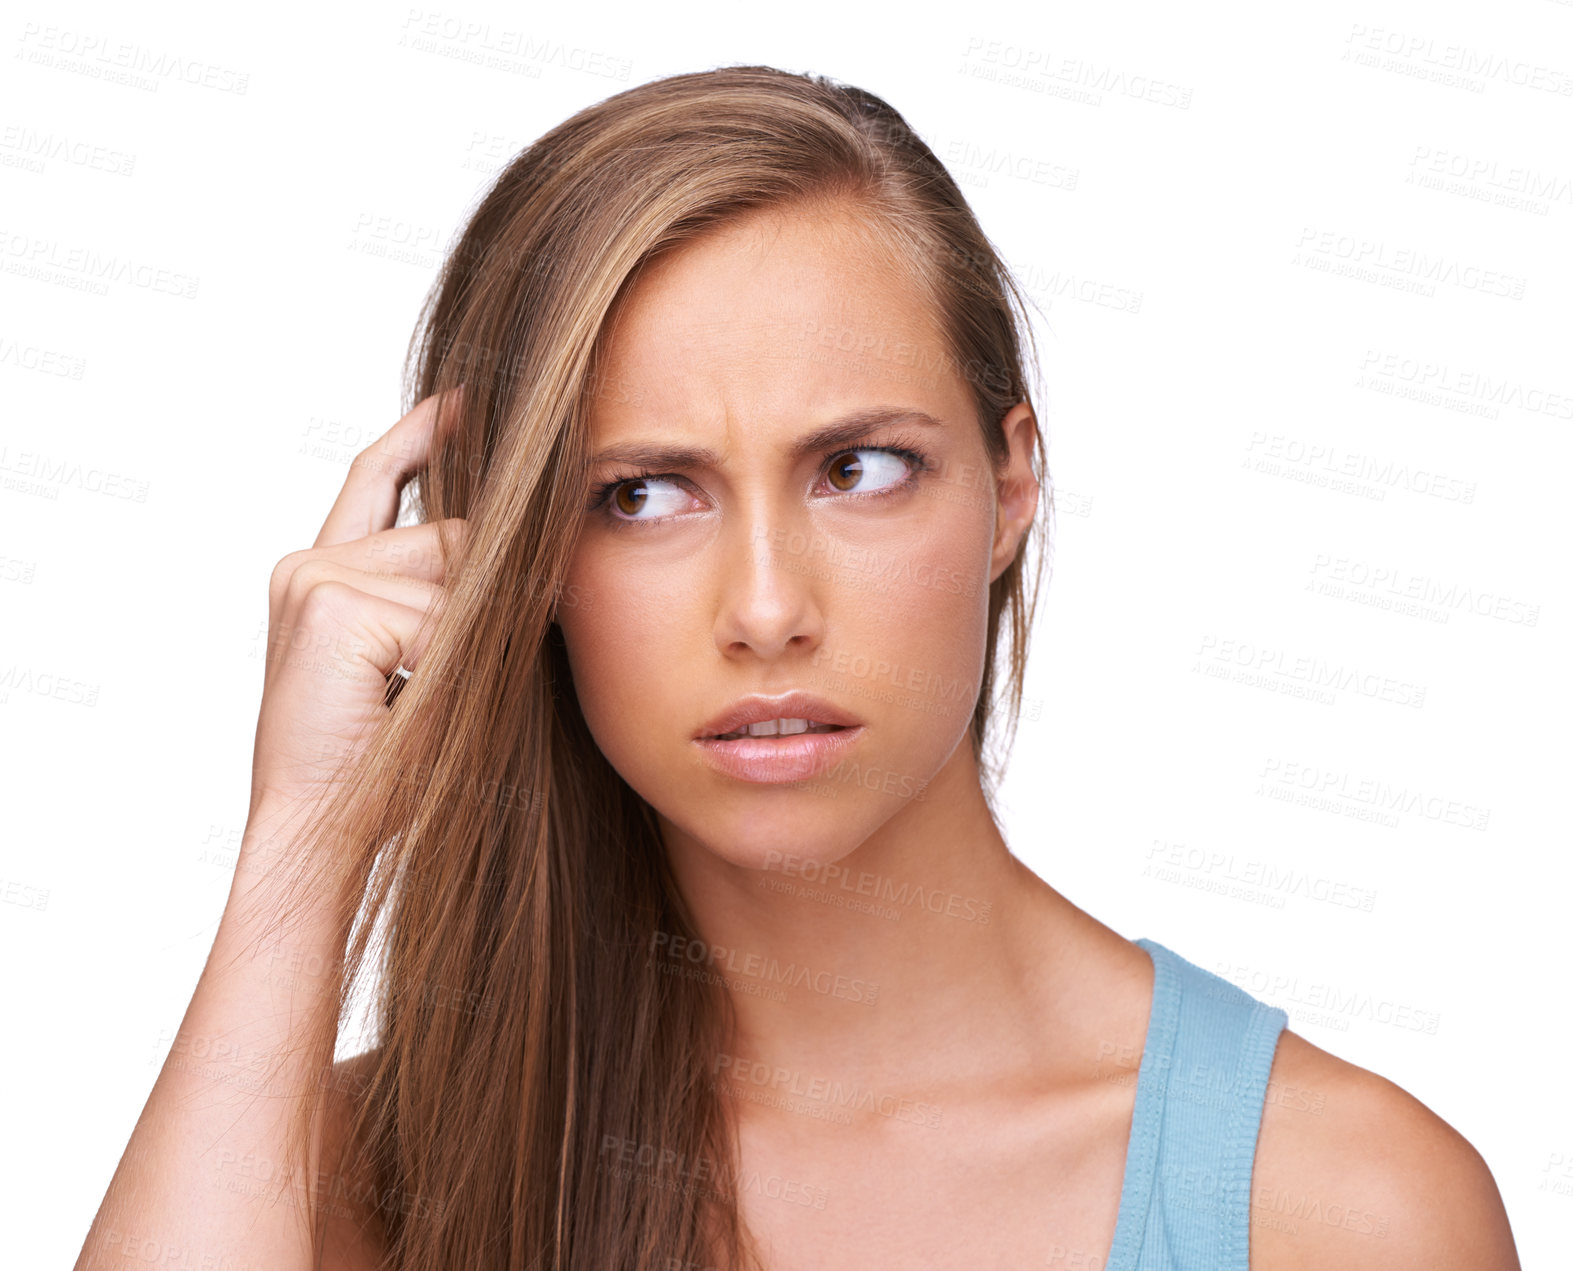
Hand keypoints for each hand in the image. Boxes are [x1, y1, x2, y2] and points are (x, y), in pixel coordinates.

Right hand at [247, 388, 467, 817]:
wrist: (319, 835)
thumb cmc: (380, 767)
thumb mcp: (429, 668)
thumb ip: (452, 602)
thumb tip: (521, 549)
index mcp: (324, 575)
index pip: (378, 479)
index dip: (425, 434)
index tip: (469, 396)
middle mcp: (310, 564)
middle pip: (449, 537)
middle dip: (487, 595)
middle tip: (453, 670)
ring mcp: (313, 578)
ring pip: (453, 576)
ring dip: (468, 644)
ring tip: (413, 705)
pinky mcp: (328, 604)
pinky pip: (441, 619)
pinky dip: (449, 668)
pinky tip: (402, 709)